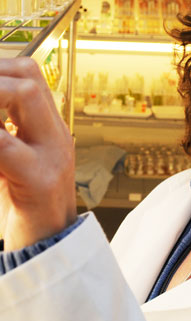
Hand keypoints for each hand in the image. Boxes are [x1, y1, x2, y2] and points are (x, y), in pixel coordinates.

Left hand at [0, 57, 75, 250]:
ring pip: (24, 96)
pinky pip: (3, 145)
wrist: (50, 243)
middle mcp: (55, 135)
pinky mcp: (40, 180)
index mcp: (49, 128)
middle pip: (28, 78)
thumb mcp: (14, 160)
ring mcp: (52, 154)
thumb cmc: (24, 201)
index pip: (28, 76)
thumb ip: (4, 133)